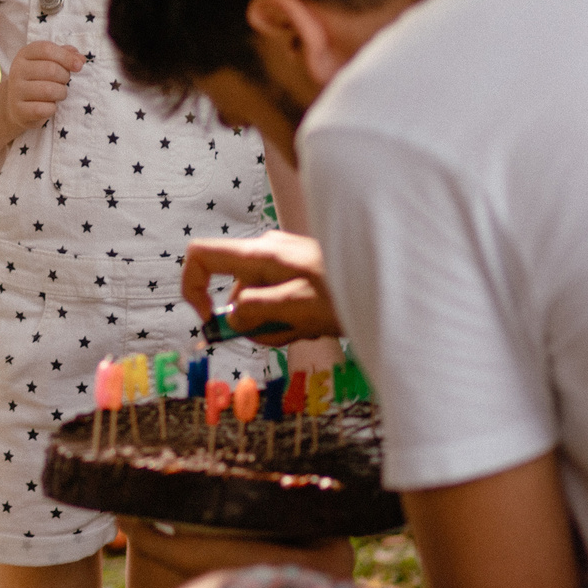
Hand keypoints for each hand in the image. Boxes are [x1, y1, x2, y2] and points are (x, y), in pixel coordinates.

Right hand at [0, 40, 82, 131]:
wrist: (17, 106)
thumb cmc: (38, 80)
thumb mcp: (48, 62)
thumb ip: (65, 55)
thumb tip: (80, 59)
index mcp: (24, 54)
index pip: (46, 49)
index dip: (66, 57)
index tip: (78, 66)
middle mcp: (17, 70)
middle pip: (50, 69)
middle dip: (65, 77)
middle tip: (64, 82)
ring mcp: (16, 90)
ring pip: (49, 90)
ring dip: (61, 93)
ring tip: (58, 94)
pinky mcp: (19, 110)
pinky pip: (44, 109)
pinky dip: (52, 109)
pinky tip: (49, 106)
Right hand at [179, 232, 342, 343]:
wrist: (394, 282)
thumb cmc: (349, 292)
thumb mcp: (298, 308)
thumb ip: (256, 311)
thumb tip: (230, 319)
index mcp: (259, 254)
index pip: (201, 256)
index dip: (192, 287)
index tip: (209, 320)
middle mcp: (265, 252)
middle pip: (232, 290)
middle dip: (249, 321)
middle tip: (283, 335)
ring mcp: (282, 262)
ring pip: (256, 300)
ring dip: (274, 324)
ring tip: (307, 330)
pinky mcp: (297, 274)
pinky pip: (277, 299)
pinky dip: (288, 319)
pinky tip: (314, 324)